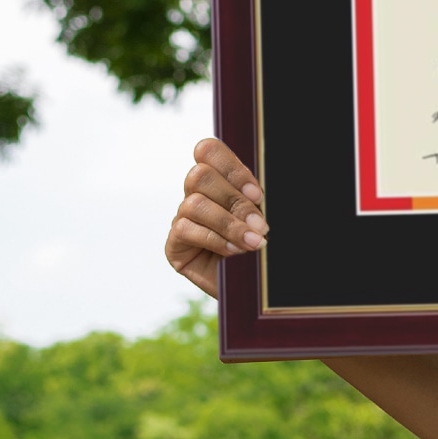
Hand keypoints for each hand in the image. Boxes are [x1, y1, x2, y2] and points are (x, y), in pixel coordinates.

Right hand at [164, 138, 267, 298]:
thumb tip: (256, 194)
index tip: (257, 194)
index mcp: (219, 181)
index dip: (231, 168)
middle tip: (262, 225)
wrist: (255, 288)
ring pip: (195, 204)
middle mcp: (196, 195)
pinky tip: (235, 252)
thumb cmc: (261, 246)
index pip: (207, 151)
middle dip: (235, 200)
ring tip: (255, 242)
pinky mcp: (174, 245)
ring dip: (230, 224)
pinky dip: (216, 240)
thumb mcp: (263, 217)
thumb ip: (255, 199)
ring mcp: (182, 219)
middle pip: (199, 175)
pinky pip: (186, 230)